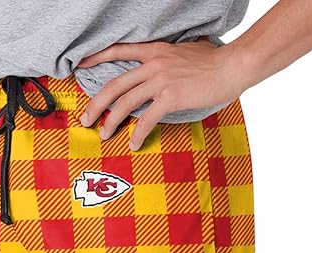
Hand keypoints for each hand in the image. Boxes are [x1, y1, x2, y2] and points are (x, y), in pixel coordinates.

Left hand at [77, 38, 247, 149]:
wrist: (232, 65)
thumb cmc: (213, 62)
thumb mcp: (185, 52)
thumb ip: (168, 60)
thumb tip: (165, 70)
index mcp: (154, 51)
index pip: (118, 50)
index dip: (96, 58)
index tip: (79, 67)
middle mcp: (153, 64)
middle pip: (115, 85)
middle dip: (96, 104)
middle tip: (86, 120)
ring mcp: (161, 80)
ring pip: (125, 103)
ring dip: (111, 122)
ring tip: (104, 135)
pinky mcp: (171, 96)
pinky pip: (147, 118)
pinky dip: (137, 133)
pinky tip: (134, 144)